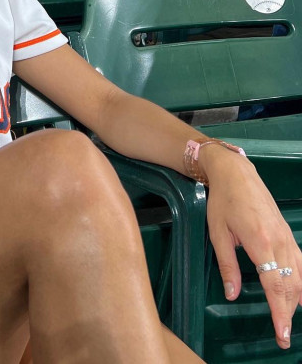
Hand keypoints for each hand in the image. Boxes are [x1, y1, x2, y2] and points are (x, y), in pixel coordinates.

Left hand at [204, 148, 301, 349]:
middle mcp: (280, 243)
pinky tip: (301, 294)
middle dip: (289, 313)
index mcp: (261, 244)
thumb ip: (227, 265)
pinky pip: (300, 263)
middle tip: (284, 337)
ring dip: (297, 301)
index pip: (275, 287)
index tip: (282, 333)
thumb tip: (232, 294)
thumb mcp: (218, 233)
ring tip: (290, 320)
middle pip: (290, 286)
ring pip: (299, 276)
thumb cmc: (222, 201)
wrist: (236, 173)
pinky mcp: (287, 233)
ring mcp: (287, 238)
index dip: (279, 313)